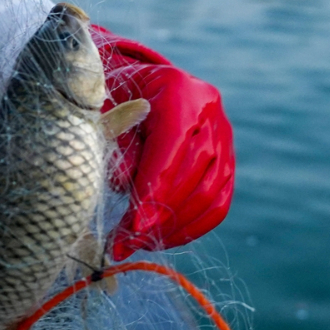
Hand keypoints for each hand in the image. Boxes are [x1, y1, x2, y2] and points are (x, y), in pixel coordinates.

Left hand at [91, 26, 234, 259]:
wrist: (138, 84)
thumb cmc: (113, 97)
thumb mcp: (103, 110)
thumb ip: (114, 141)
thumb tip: (125, 184)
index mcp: (180, 92)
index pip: (171, 150)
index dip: (153, 192)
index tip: (132, 228)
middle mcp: (210, 112)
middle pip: (193, 176)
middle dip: (158, 218)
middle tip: (124, 245)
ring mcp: (224, 136)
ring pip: (210, 194)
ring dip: (174, 228)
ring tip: (139, 244)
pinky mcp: (226, 159)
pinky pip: (219, 202)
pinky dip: (192, 226)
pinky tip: (163, 239)